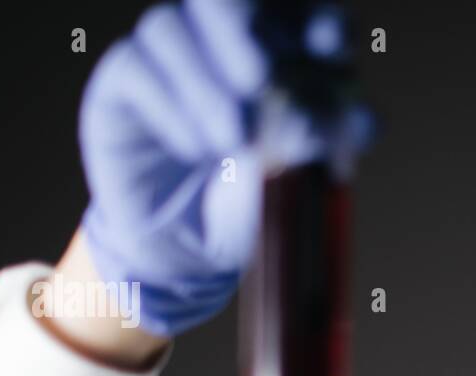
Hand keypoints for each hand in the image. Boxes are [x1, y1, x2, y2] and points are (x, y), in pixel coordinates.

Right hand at [78, 0, 370, 335]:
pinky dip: (170, 107)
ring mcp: (166, 55)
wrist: (190, 251)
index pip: (298, 8)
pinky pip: (134, 67)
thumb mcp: (297, 180)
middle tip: (263, 78)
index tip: (333, 47)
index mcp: (279, 48)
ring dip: (206, 83)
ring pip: (169, 25)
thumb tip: (354, 118)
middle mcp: (219, 39)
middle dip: (246, 31)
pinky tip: (197, 150)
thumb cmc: (250, 204)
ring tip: (232, 140)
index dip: (318, 18)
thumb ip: (323, 142)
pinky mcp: (121, 82)